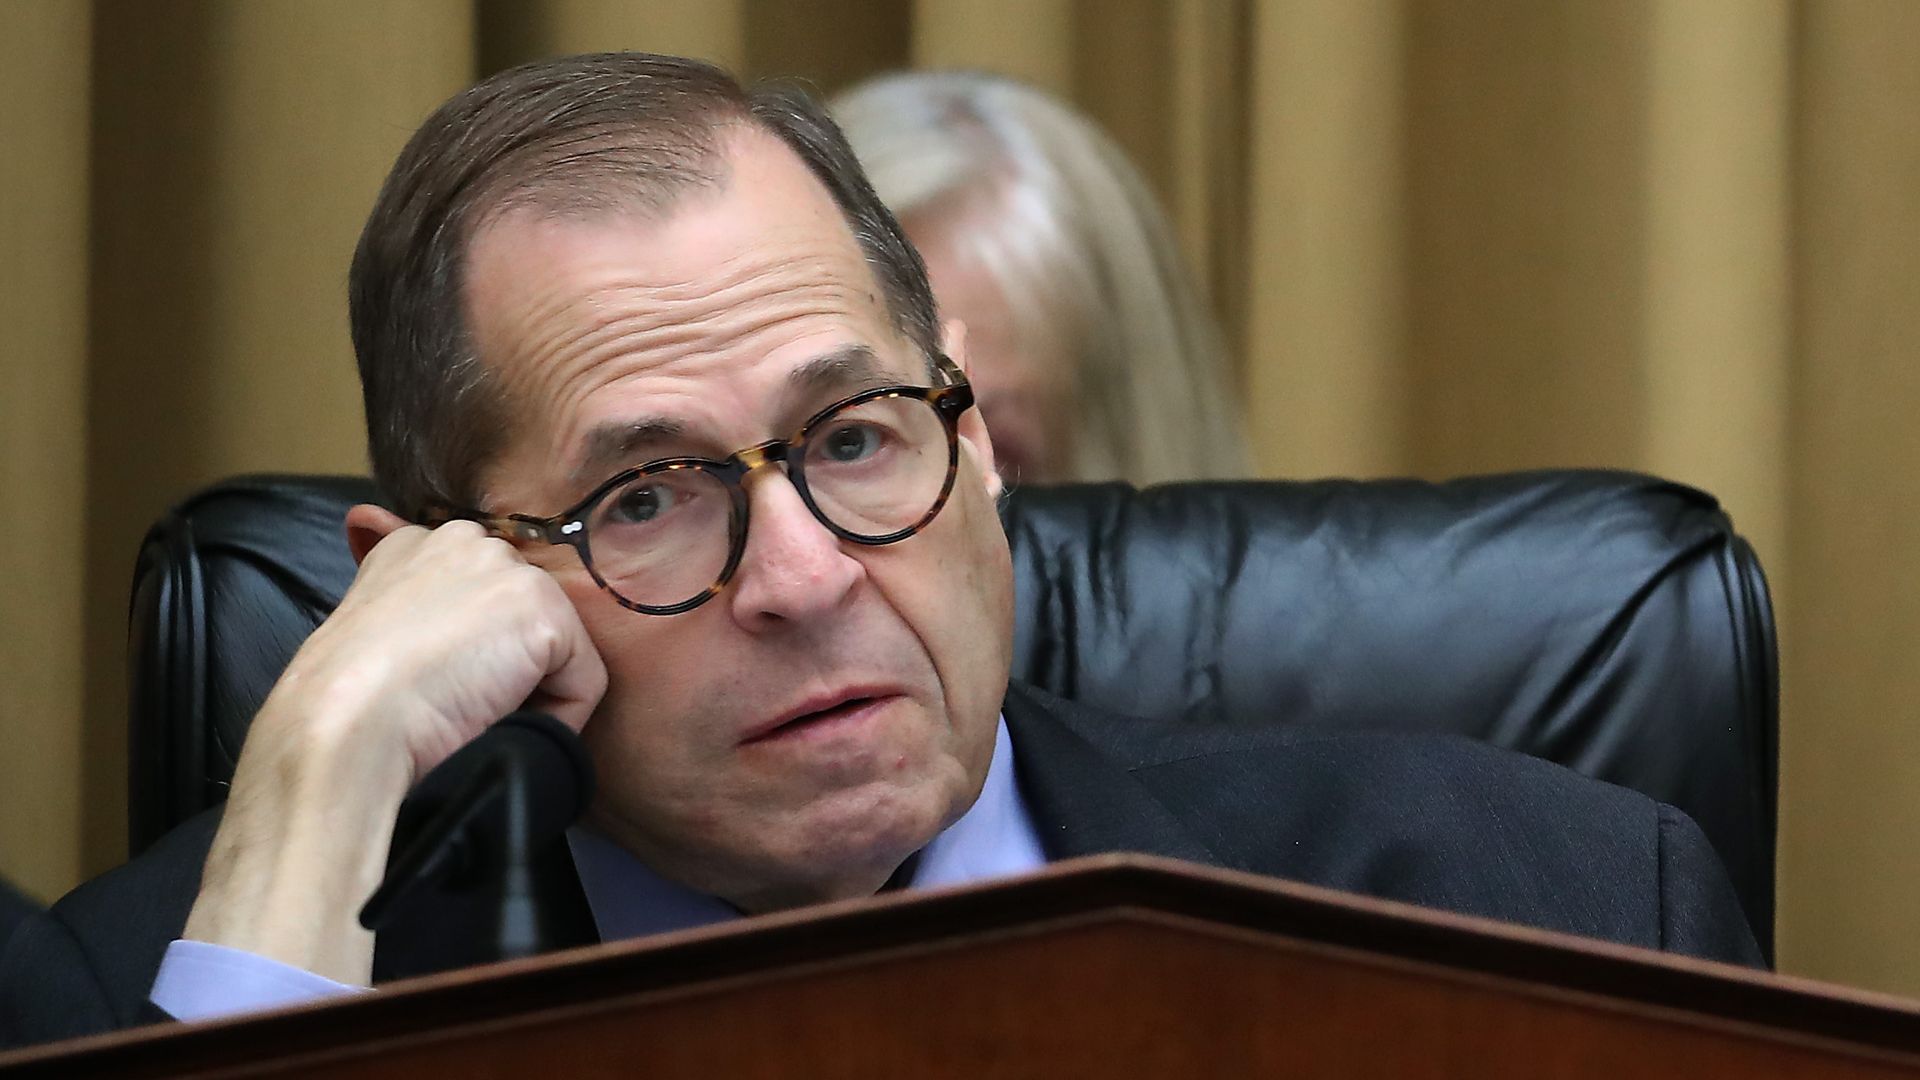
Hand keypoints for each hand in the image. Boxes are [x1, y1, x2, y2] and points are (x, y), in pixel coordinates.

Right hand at [181, 506, 606, 984]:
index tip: (436, 686)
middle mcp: (465, 541)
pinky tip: (499, 723)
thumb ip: (394, 596)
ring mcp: (508, 572)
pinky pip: (583, 683)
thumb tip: (372, 539)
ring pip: (556, 653)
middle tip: (454, 705)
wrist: (347, 725)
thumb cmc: (345, 702)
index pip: (479, 594)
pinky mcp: (544, 614)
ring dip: (527, 696)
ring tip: (468, 715)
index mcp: (414, 545)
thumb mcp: (365, 632)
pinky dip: (558, 720)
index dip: (470, 651)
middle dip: (504, 668)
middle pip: (523, 622)